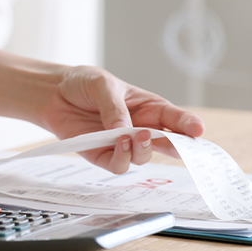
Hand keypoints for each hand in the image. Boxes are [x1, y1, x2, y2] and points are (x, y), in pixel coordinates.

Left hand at [39, 66, 204, 173]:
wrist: (53, 94)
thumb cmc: (83, 84)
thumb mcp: (103, 85)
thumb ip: (115, 106)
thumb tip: (125, 130)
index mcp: (149, 108)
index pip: (176, 119)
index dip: (189, 126)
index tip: (198, 130)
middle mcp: (140, 128)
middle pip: (167, 145)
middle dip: (176, 148)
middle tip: (175, 144)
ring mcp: (122, 144)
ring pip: (143, 158)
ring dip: (142, 150)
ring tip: (133, 135)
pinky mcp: (102, 155)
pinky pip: (118, 166)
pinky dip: (121, 158)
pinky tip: (117, 142)